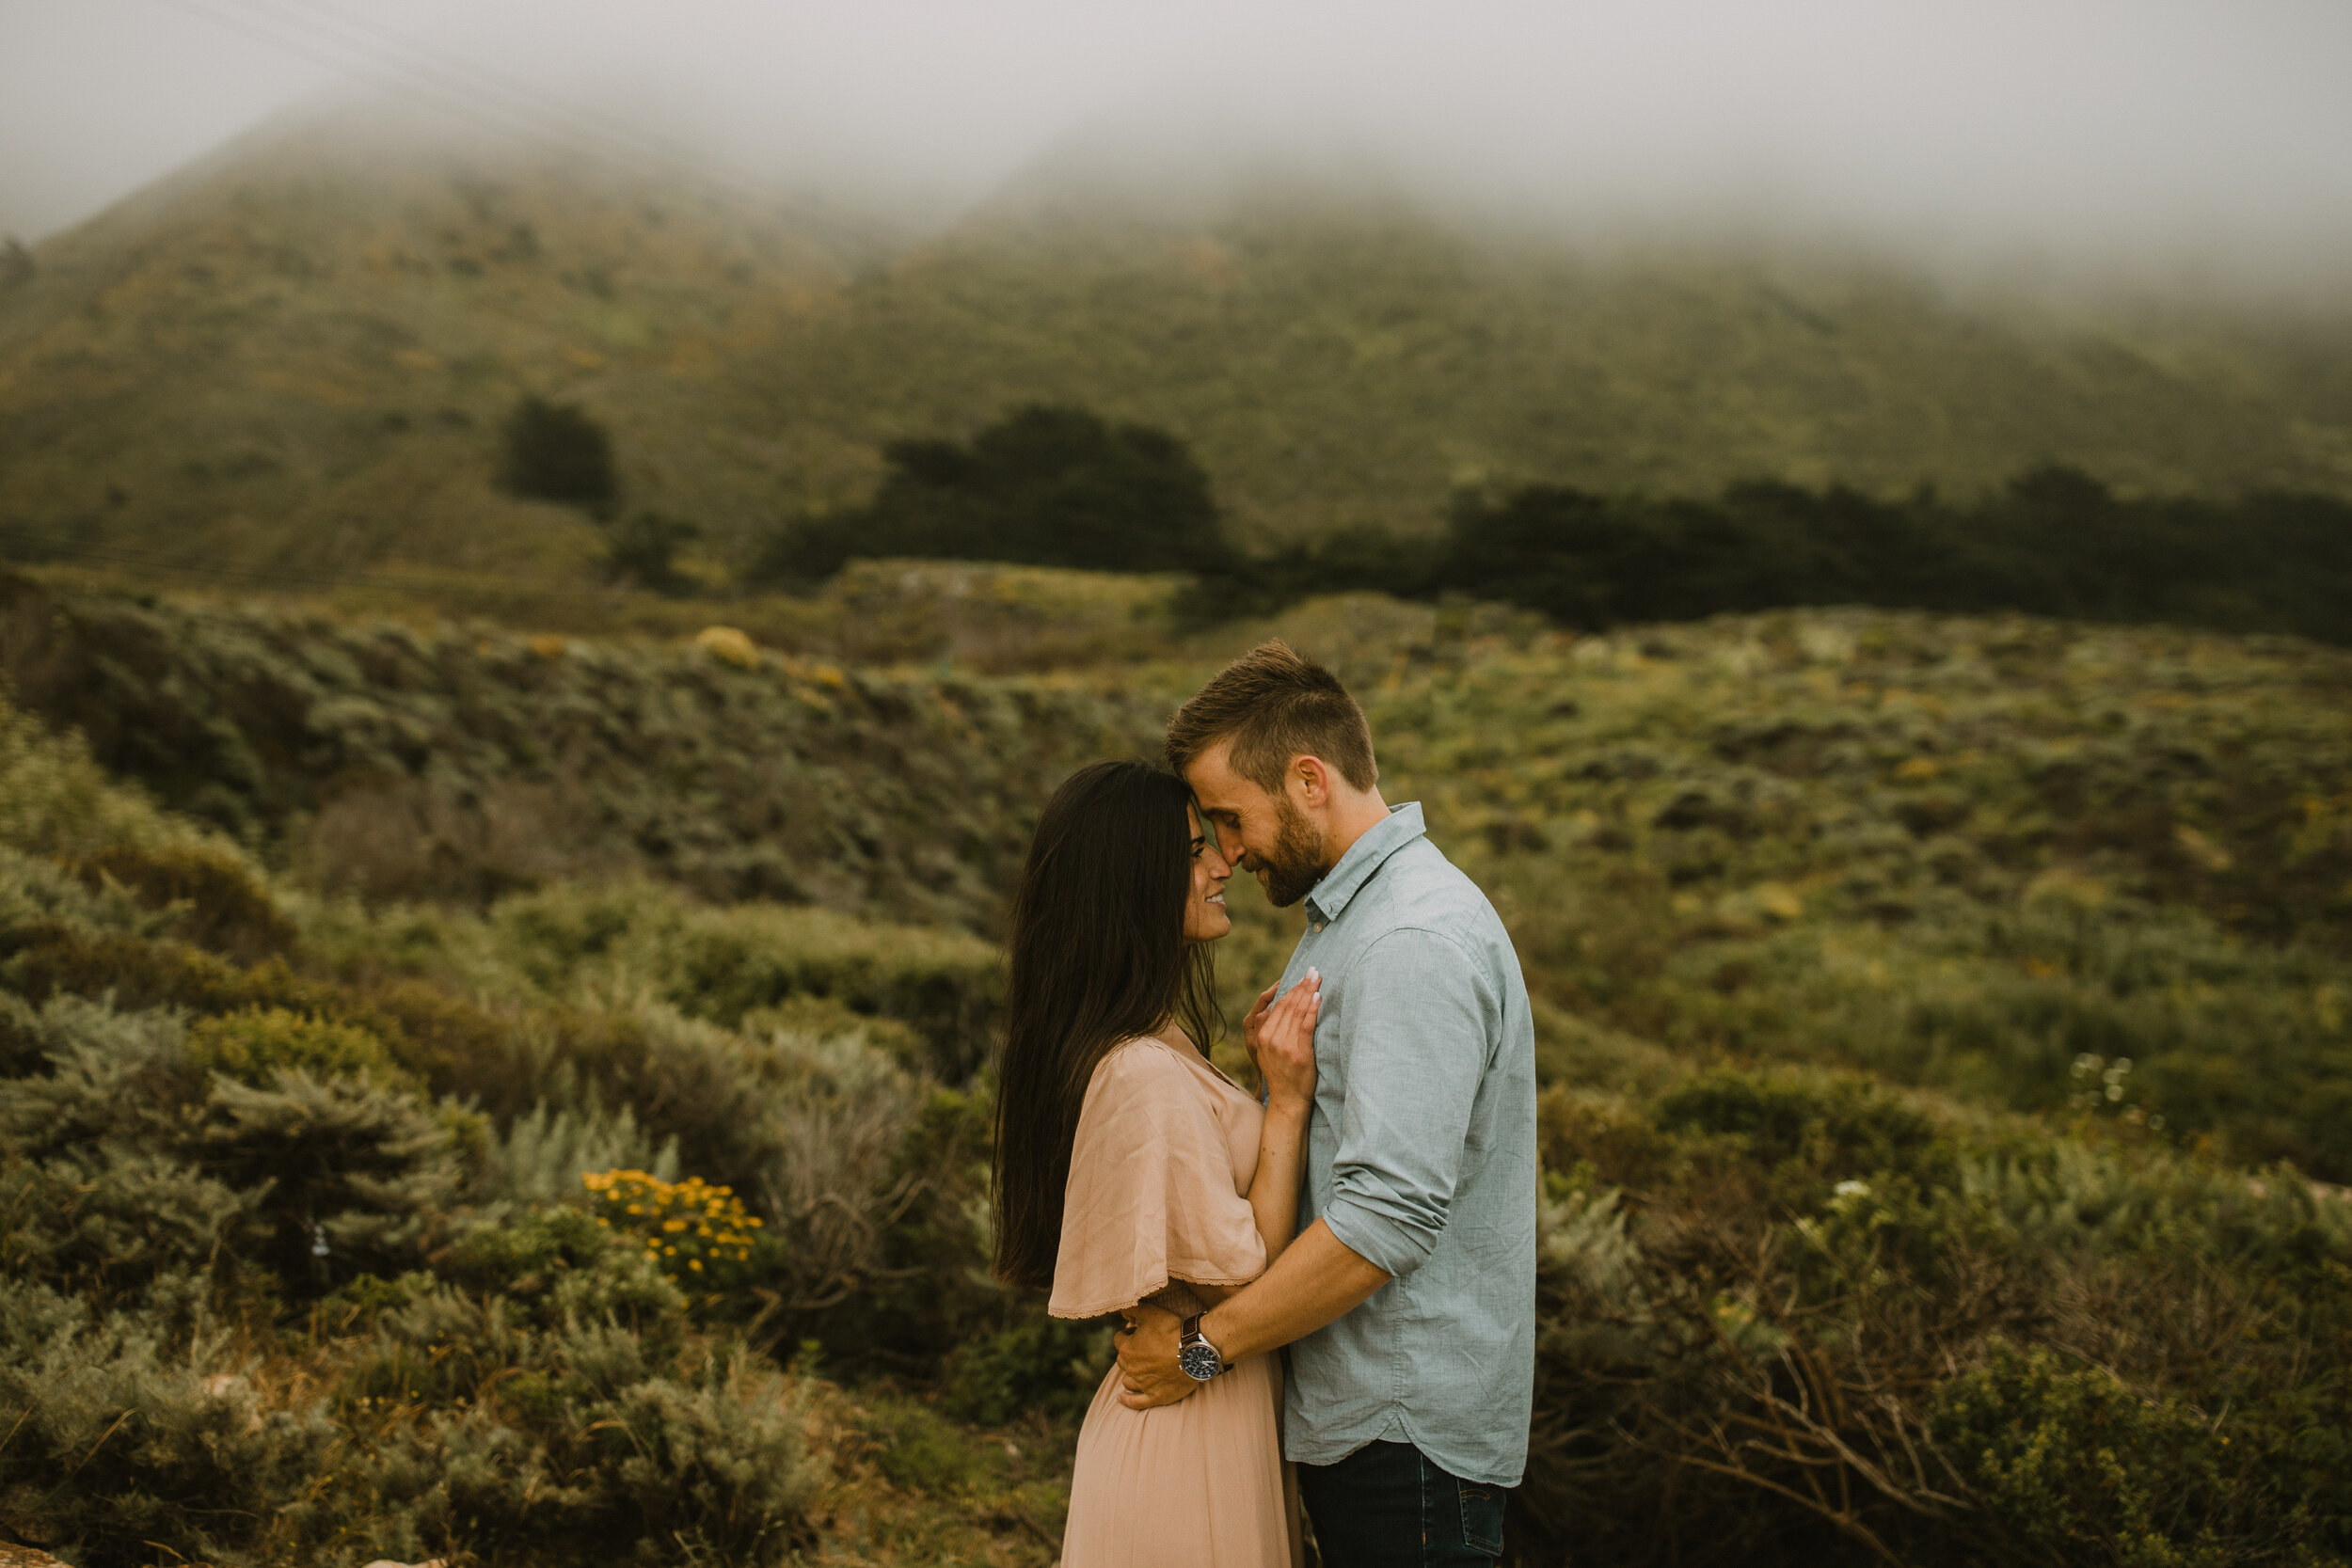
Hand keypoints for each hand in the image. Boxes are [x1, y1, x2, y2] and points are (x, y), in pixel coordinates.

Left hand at [1113, 1303, 1199, 1409]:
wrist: (1194, 1351)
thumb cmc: (1172, 1331)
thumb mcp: (1151, 1313)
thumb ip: (1133, 1309)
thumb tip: (1123, 1313)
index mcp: (1128, 1348)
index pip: (1119, 1340)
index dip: (1127, 1334)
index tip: (1136, 1332)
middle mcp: (1131, 1368)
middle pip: (1122, 1360)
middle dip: (1129, 1353)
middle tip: (1142, 1348)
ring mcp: (1143, 1384)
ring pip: (1127, 1380)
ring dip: (1130, 1374)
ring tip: (1138, 1370)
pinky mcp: (1155, 1396)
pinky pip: (1135, 1402)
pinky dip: (1127, 1400)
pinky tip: (1122, 1397)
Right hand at [1244, 969, 1319, 1112]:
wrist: (1288, 1101)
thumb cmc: (1283, 1076)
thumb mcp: (1270, 1052)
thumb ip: (1275, 1032)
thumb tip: (1290, 1008)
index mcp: (1262, 1036)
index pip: (1279, 1006)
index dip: (1292, 989)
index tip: (1302, 976)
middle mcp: (1270, 1039)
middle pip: (1288, 1005)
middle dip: (1302, 985)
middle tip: (1313, 970)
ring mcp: (1284, 1046)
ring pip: (1297, 1012)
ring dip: (1309, 992)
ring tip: (1318, 978)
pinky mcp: (1298, 1053)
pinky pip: (1307, 1025)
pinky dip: (1312, 1009)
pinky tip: (1318, 997)